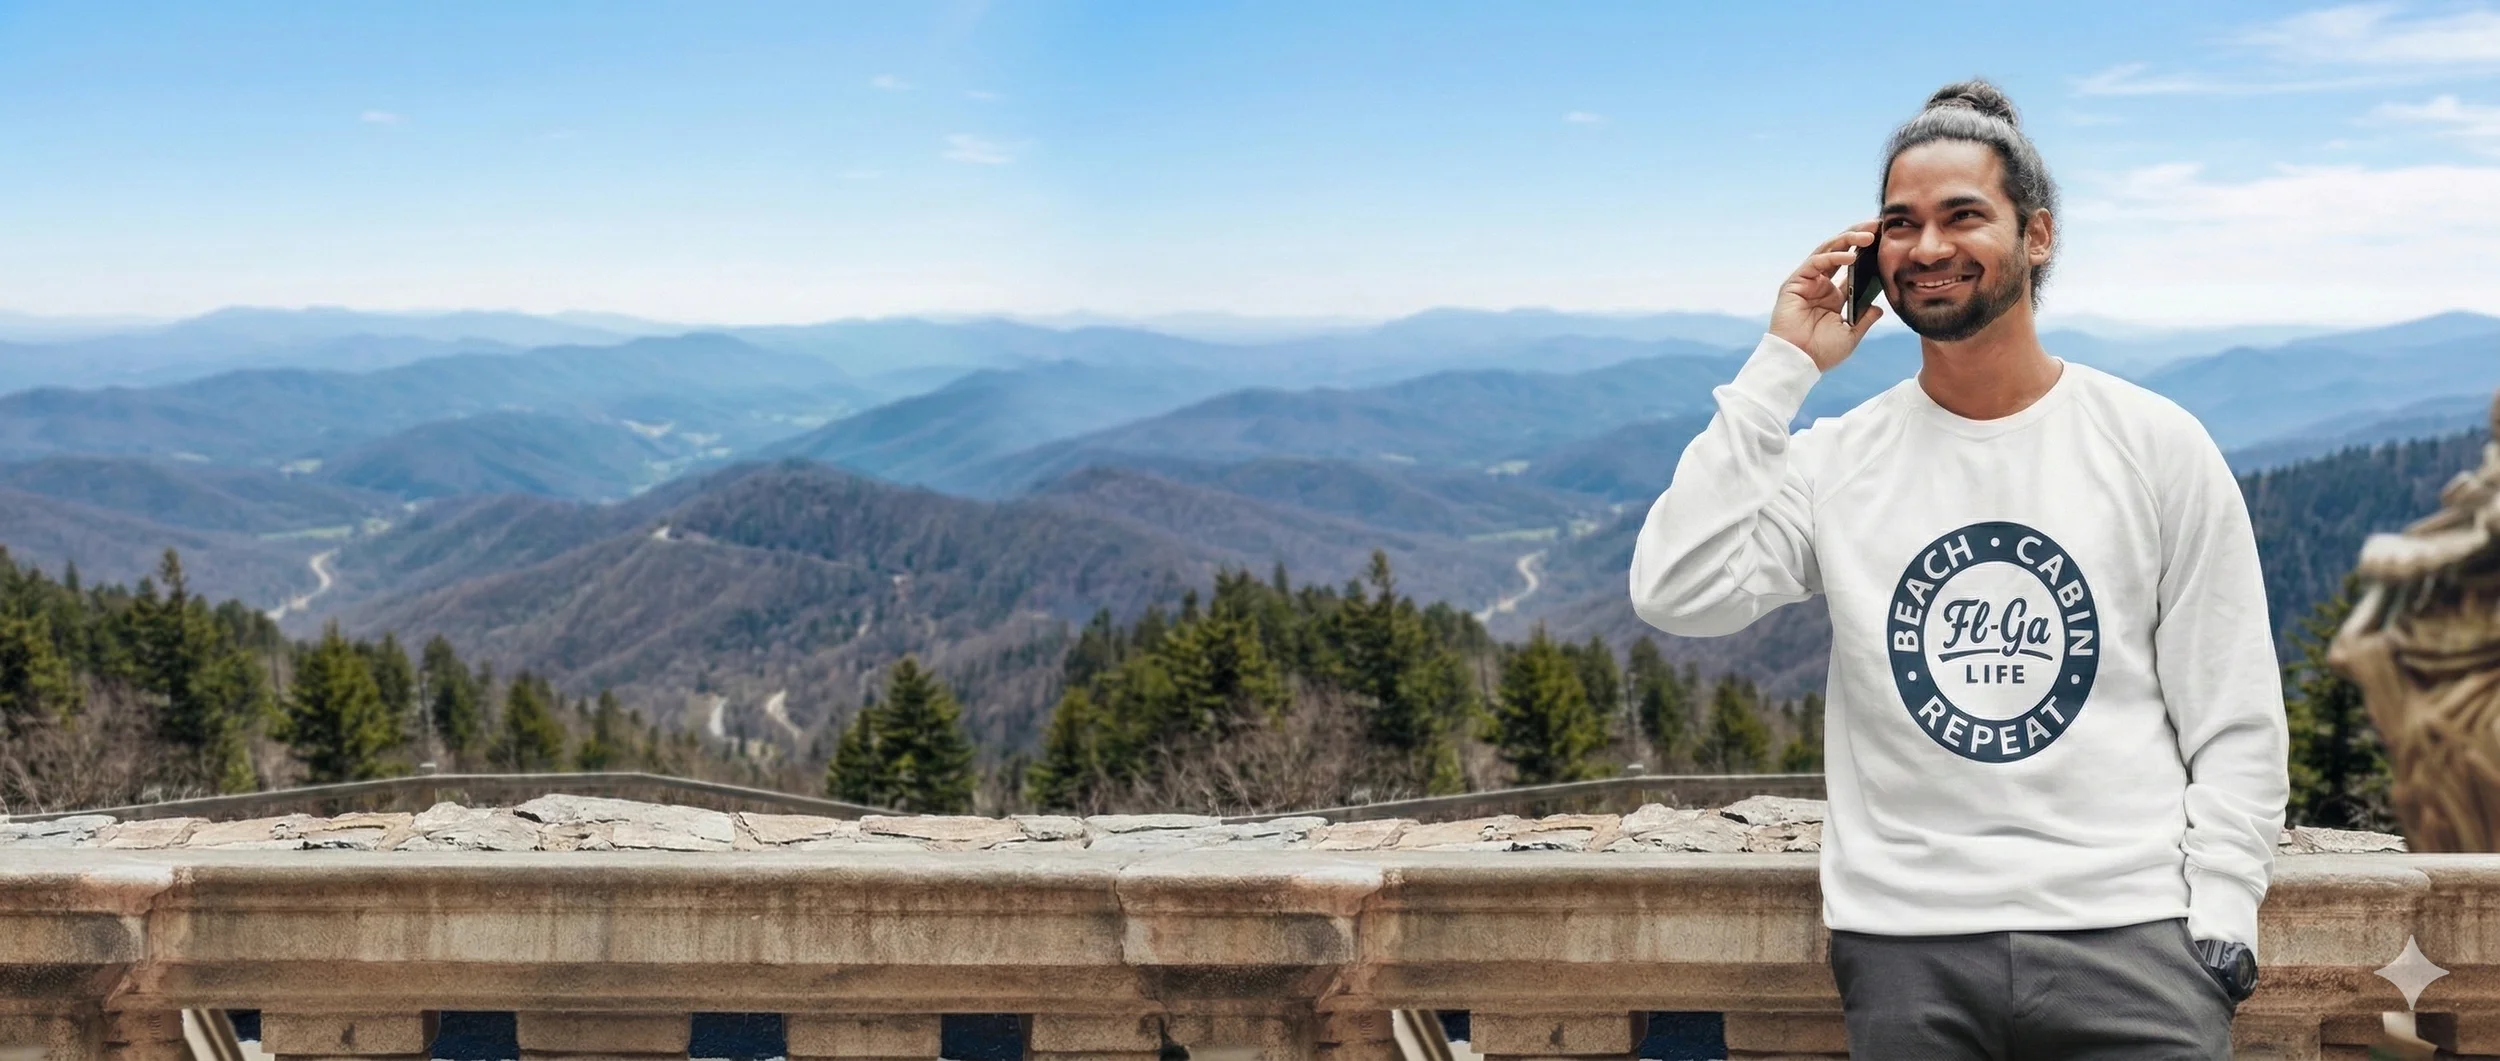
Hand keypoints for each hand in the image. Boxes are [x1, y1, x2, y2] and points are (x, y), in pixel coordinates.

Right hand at [1769, 222, 1883, 371]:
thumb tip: (1880, 308)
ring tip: (1869, 234)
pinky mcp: (1795, 282)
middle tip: (1878, 225)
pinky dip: (1834, 257)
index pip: (1852, 267)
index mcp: (1834, 296)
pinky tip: (1852, 256)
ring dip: (1849, 240)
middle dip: (1858, 236)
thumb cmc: (1822, 352)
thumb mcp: (1851, 335)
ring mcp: (1807, 281)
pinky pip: (1817, 262)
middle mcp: (1820, 284)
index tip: (1886, 240)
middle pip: (1841, 252)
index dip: (1867, 253)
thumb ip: (1865, 319)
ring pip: (1829, 251)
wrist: (1799, 361)